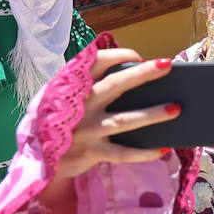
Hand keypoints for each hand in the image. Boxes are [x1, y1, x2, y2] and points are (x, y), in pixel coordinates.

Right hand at [59, 49, 181, 181]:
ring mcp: (85, 130)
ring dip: (151, 114)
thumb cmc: (64, 120)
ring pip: (123, 120)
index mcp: (73, 86)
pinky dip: (143, 152)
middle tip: (168, 65)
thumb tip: (140, 82)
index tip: (139, 56)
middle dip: (143, 74)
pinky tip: (163, 148)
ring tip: (176, 108)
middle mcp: (79, 105)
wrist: (36, 157)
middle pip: (115, 85)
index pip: (96, 62)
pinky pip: (122, 153)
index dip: (119, 56)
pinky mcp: (90, 153)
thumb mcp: (66, 97)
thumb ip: (94, 87)